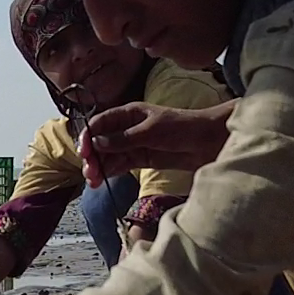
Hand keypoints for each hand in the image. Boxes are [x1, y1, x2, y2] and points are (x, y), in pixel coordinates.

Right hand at [77, 101, 233, 187]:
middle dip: (93, 156)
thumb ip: (124, 138)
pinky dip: (111, 172)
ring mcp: (134, 144)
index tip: (84, 152)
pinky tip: (102, 180)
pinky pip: (121, 165)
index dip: (88, 136)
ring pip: (109, 156)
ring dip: (100, 167)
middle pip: (101, 141)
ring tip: (94, 181)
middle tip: (90, 172)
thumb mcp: (151, 131)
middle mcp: (128, 128)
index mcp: (129, 113)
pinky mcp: (142, 159)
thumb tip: (97, 142)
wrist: (209, 141)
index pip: (100, 123)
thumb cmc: (183, 127)